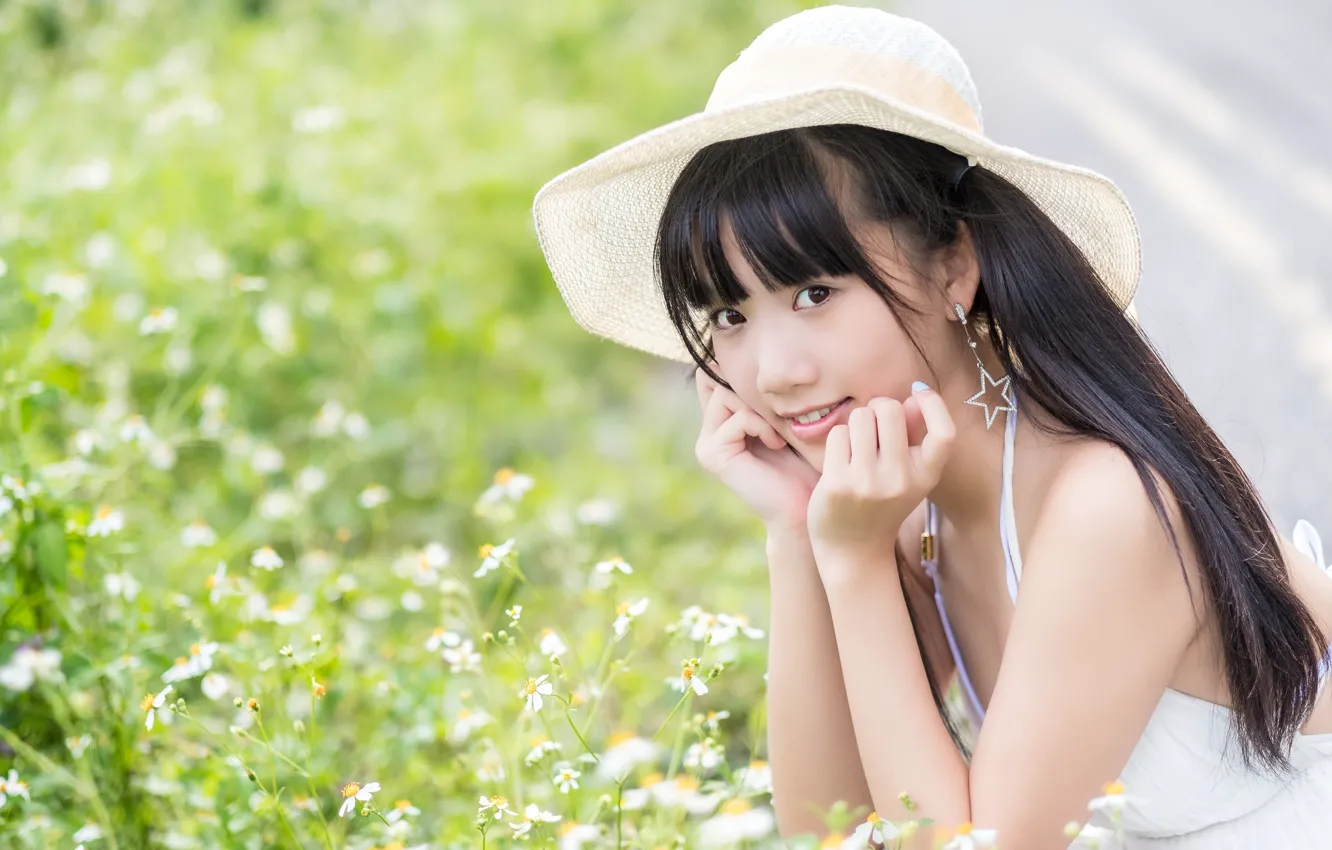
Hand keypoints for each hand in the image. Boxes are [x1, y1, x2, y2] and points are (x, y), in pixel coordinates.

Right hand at [694, 368, 821, 530]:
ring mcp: (707, 444)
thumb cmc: (804, 464)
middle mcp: (709, 432)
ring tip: (779, 434)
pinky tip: (776, 444)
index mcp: (723, 422)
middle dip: (754, 392)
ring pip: (726, 395)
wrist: (805, 507)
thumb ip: (767, 395)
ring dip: (760, 409)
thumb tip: (754, 358)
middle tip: (779, 417)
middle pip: (720, 381)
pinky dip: (761, 426)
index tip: (761, 374)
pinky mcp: (712, 454)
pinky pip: (737, 418)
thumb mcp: (786, 419)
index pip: (714, 378)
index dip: (732, 369)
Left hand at [806, 386, 955, 575]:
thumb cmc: (881, 503)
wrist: (854, 551)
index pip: (945, 433)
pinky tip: (840, 461)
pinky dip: (838, 441)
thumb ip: (914, 435)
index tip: (919, 392)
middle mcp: (900, 478)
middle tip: (873, 428)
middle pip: (889, 409)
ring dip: (855, 425)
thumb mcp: (908, 474)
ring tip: (856, 448)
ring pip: (859, 417)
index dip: (934, 405)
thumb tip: (915, 395)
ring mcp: (868, 481)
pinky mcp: (838, 483)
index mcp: (926, 476)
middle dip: (877, 409)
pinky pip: (838, 435)